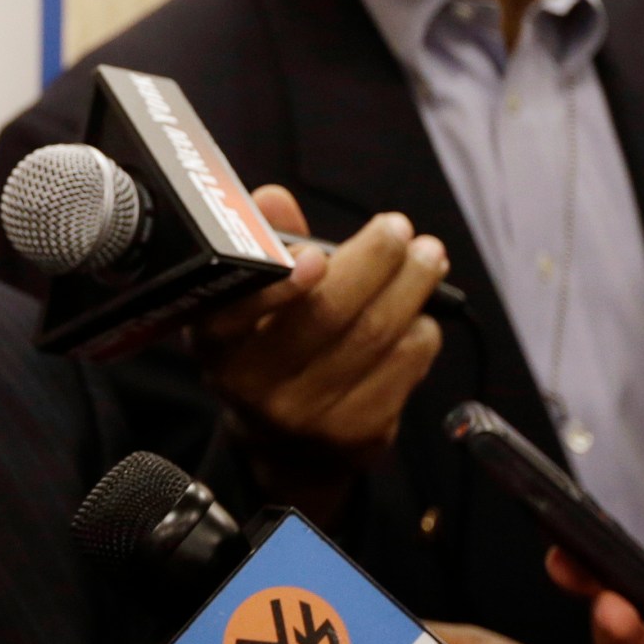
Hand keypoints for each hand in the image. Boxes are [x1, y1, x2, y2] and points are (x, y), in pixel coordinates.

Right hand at [190, 186, 448, 518]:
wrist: (284, 446)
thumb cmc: (265, 347)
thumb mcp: (247, 301)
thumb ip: (262, 244)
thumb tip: (273, 198)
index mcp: (215, 341)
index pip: (236, 314)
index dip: (278, 287)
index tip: (317, 256)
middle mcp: (252, 385)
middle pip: (325, 317)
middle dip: (374, 263)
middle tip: (400, 230)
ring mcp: (306, 415)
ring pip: (373, 339)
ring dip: (412, 290)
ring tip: (428, 258)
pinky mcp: (354, 432)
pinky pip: (402, 369)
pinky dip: (421, 334)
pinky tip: (421, 315)